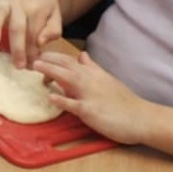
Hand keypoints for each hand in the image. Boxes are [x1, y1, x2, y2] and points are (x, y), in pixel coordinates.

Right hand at [0, 0, 61, 67]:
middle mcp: (20, 3)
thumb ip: (52, 30)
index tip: (29, 66)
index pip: (34, 34)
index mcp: (38, 9)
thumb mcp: (55, 14)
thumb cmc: (43, 1)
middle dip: (17, 47)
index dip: (32, 52)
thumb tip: (39, 43)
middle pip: (17, 27)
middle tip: (16, 65)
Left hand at [32, 51, 152, 144]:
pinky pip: (75, 105)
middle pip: (67, 65)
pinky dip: (63, 100)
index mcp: (94, 73)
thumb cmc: (124, 101)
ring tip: (34, 66)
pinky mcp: (91, 111)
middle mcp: (91, 81)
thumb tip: (82, 55)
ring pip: (69, 79)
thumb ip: (93, 68)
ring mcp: (91, 95)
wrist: (143, 118)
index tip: (38, 53)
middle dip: (48, 59)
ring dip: (51, 71)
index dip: (53, 56)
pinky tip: (50, 97)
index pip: (70, 60)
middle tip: (29, 56)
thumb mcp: (108, 80)